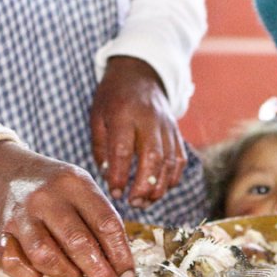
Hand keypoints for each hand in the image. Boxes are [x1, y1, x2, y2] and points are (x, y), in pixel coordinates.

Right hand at [0, 140, 135, 276]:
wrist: (7, 174)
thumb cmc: (57, 191)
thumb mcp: (83, 190)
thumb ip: (100, 221)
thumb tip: (120, 267)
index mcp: (74, 183)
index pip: (105, 222)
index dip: (120, 254)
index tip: (127, 275)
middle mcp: (46, 197)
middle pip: (77, 241)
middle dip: (98, 271)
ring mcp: (20, 214)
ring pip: (44, 255)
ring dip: (66, 274)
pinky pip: (13, 263)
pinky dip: (30, 276)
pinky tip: (42, 275)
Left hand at [90, 56, 185, 208]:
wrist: (141, 74)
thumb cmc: (113, 97)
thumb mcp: (98, 116)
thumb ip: (102, 148)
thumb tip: (109, 178)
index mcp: (124, 114)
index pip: (123, 150)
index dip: (120, 175)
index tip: (115, 193)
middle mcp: (149, 120)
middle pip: (153, 157)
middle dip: (144, 185)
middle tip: (133, 203)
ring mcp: (167, 126)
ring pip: (169, 161)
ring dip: (159, 187)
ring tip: (145, 202)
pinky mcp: (176, 132)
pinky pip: (179, 159)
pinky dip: (172, 178)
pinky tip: (159, 190)